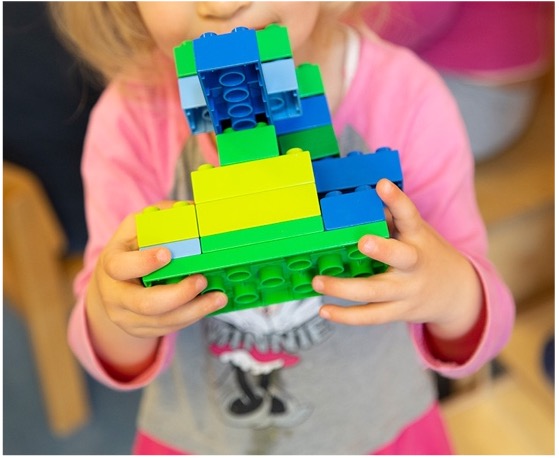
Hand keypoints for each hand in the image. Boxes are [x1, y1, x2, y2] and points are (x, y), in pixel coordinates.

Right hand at [90, 201, 227, 338]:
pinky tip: (209, 305)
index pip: (120, 266)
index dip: (143, 263)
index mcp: (111, 263)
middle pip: (144, 303)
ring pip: (162, 321)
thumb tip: (195, 210)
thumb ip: (161, 217)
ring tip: (218, 297)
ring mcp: (126, 317)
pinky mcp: (141, 330)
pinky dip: (192, 317)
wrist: (113, 285)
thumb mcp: (138, 228)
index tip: (168, 254)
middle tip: (202, 279)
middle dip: (178, 294)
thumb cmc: (132, 249)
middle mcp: (114, 294)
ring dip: (194, 310)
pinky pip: (169, 328)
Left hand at [312, 179, 482, 341]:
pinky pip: (370, 316)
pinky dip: (345, 316)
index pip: (410, 216)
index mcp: (418, 238)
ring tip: (318, 281)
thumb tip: (358, 199)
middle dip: (382, 250)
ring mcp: (406, 292)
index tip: (382, 184)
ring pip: (375, 293)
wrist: (456, 293)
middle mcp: (414, 265)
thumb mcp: (416, 233)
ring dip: (344, 289)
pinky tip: (324, 310)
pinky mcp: (398, 312)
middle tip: (362, 241)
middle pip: (401, 258)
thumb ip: (391, 218)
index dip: (397, 200)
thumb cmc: (425, 253)